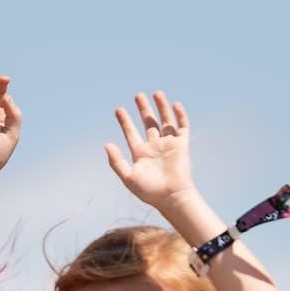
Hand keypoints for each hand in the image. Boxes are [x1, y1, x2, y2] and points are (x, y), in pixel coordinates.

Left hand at [104, 91, 197, 212]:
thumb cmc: (149, 191)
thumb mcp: (128, 176)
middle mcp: (154, 147)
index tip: (118, 110)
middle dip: (143, 110)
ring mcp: (169, 145)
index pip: (131, 133)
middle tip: (138, 95)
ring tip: (156, 93)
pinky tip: (175, 104)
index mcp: (140, 154)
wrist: (171, 197)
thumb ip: (116, 161)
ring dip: (161, 108)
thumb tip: (107, 144)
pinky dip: (180, 116)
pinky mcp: (182, 145)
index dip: (125, 121)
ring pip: (165, 122)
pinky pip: (182, 127)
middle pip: (148, 123)